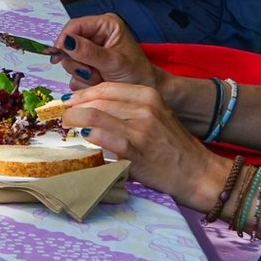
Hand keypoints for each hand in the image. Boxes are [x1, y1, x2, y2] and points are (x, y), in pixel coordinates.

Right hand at [53, 14, 157, 91]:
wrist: (145, 90)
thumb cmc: (137, 73)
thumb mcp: (114, 62)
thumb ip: (89, 52)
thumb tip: (66, 42)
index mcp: (105, 25)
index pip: (74, 26)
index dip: (64, 40)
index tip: (58, 55)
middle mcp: (95, 35)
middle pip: (68, 45)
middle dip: (79, 62)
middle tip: (94, 72)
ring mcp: (89, 52)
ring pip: (69, 62)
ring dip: (82, 74)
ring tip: (101, 77)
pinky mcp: (86, 66)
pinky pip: (72, 74)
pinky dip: (84, 82)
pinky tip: (98, 82)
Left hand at [62, 81, 224, 209]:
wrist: (197, 172)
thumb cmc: (173, 147)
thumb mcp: (156, 116)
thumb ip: (129, 109)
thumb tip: (93, 107)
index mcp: (149, 95)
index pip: (106, 87)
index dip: (82, 94)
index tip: (69, 102)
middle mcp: (144, 107)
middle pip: (97, 100)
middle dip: (74, 107)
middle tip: (62, 116)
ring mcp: (139, 129)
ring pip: (94, 116)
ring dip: (74, 121)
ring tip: (67, 127)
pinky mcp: (134, 150)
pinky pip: (102, 137)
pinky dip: (87, 136)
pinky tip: (81, 138)